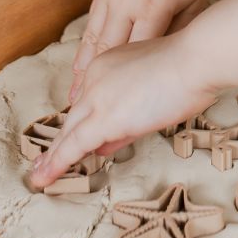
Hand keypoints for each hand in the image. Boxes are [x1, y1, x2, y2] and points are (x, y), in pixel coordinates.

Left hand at [31, 31, 215, 190]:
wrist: (196, 58)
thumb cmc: (189, 69)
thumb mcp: (154, 89)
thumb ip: (129, 115)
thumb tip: (107, 143)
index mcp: (108, 64)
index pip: (92, 100)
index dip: (87, 124)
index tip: (82, 140)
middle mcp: (96, 78)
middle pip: (76, 116)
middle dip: (62, 141)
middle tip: (47, 161)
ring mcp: (97, 98)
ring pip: (69, 133)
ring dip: (54, 157)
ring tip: (41, 174)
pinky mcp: (103, 119)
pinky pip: (73, 147)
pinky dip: (57, 165)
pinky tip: (44, 178)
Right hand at [69, 0, 211, 103]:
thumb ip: (179, 31)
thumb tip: (166, 67)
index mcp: (153, 7)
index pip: (137, 56)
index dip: (127, 87)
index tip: (119, 111)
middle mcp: (126, 1)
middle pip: (106, 52)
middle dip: (94, 86)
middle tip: (83, 115)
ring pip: (92, 38)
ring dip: (82, 69)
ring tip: (74, 97)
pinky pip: (90, 22)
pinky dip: (84, 46)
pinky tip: (80, 65)